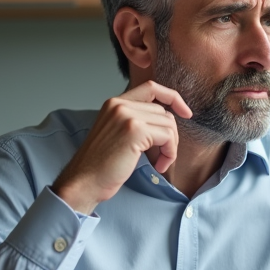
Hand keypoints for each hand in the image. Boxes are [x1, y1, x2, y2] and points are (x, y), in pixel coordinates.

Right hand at [52, 81, 191, 214]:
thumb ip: (135, 120)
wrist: (84, 181)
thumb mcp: (117, 133)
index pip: (152, 87)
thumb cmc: (100, 165)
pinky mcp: (135, 130)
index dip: (173, 97)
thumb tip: (166, 120)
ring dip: (171, 147)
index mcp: (115, 102)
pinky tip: (159, 166)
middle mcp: (120, 104)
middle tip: (164, 155)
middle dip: (171, 135)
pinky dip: (169, 153)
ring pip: (169, 124)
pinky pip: (168, 137)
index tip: (186, 113)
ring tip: (160, 162)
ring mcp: (127, 115)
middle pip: (164, 111)